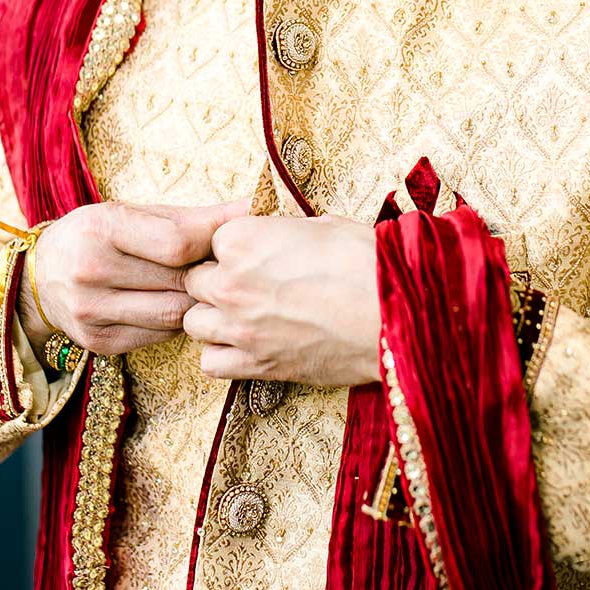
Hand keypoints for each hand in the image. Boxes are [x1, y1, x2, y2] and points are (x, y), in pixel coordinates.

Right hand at [18, 198, 249, 360]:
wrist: (39, 276)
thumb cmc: (97, 235)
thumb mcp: (134, 213)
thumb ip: (192, 217)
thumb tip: (251, 209)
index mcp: (101, 229)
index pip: (177, 243)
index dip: (212, 242)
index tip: (232, 239)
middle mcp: (91, 272)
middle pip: (179, 282)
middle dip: (207, 274)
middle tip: (222, 267)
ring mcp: (91, 312)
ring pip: (174, 315)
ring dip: (194, 302)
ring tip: (199, 287)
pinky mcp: (98, 342)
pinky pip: (159, 336)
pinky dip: (173, 322)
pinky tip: (171, 304)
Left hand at [183, 214, 380, 386]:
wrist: (395, 314)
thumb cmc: (367, 263)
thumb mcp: (323, 225)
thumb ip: (284, 231)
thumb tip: (278, 235)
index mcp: (243, 240)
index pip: (213, 241)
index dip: (235, 248)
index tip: (255, 254)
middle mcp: (231, 283)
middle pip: (196, 282)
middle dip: (218, 281)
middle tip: (252, 284)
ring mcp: (239, 327)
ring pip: (195, 322)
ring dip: (214, 317)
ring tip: (245, 315)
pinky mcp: (255, 364)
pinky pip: (210, 362)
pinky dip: (222, 355)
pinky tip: (247, 345)